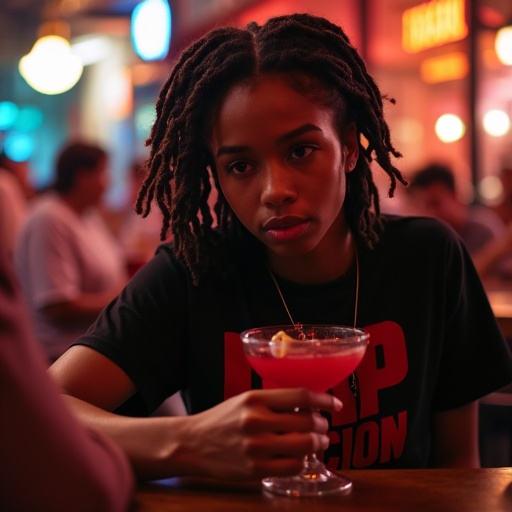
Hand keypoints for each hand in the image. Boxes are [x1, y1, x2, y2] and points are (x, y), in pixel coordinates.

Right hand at [178, 389, 341, 479]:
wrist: (194, 443)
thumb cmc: (223, 419)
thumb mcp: (246, 400)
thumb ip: (274, 402)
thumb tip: (310, 405)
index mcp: (256, 398)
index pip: (301, 396)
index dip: (324, 399)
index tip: (335, 404)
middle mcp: (257, 420)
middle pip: (308, 421)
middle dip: (322, 424)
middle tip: (323, 426)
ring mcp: (256, 447)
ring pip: (305, 445)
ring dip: (318, 443)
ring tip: (318, 441)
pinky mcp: (255, 470)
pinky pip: (293, 467)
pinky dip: (303, 461)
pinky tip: (300, 457)